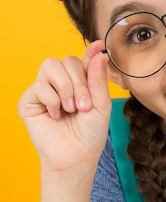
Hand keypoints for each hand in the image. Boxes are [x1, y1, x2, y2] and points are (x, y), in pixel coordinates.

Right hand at [18, 40, 111, 171]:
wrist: (76, 156)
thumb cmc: (90, 134)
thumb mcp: (101, 105)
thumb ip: (98, 79)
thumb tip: (98, 51)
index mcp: (80, 82)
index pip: (83, 60)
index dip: (90, 51)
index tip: (99, 45)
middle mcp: (61, 83)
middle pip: (67, 60)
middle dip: (79, 82)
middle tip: (84, 106)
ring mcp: (44, 90)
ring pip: (50, 66)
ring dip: (65, 88)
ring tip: (71, 109)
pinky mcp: (29, 100)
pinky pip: (39, 85)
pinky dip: (52, 100)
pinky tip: (56, 115)